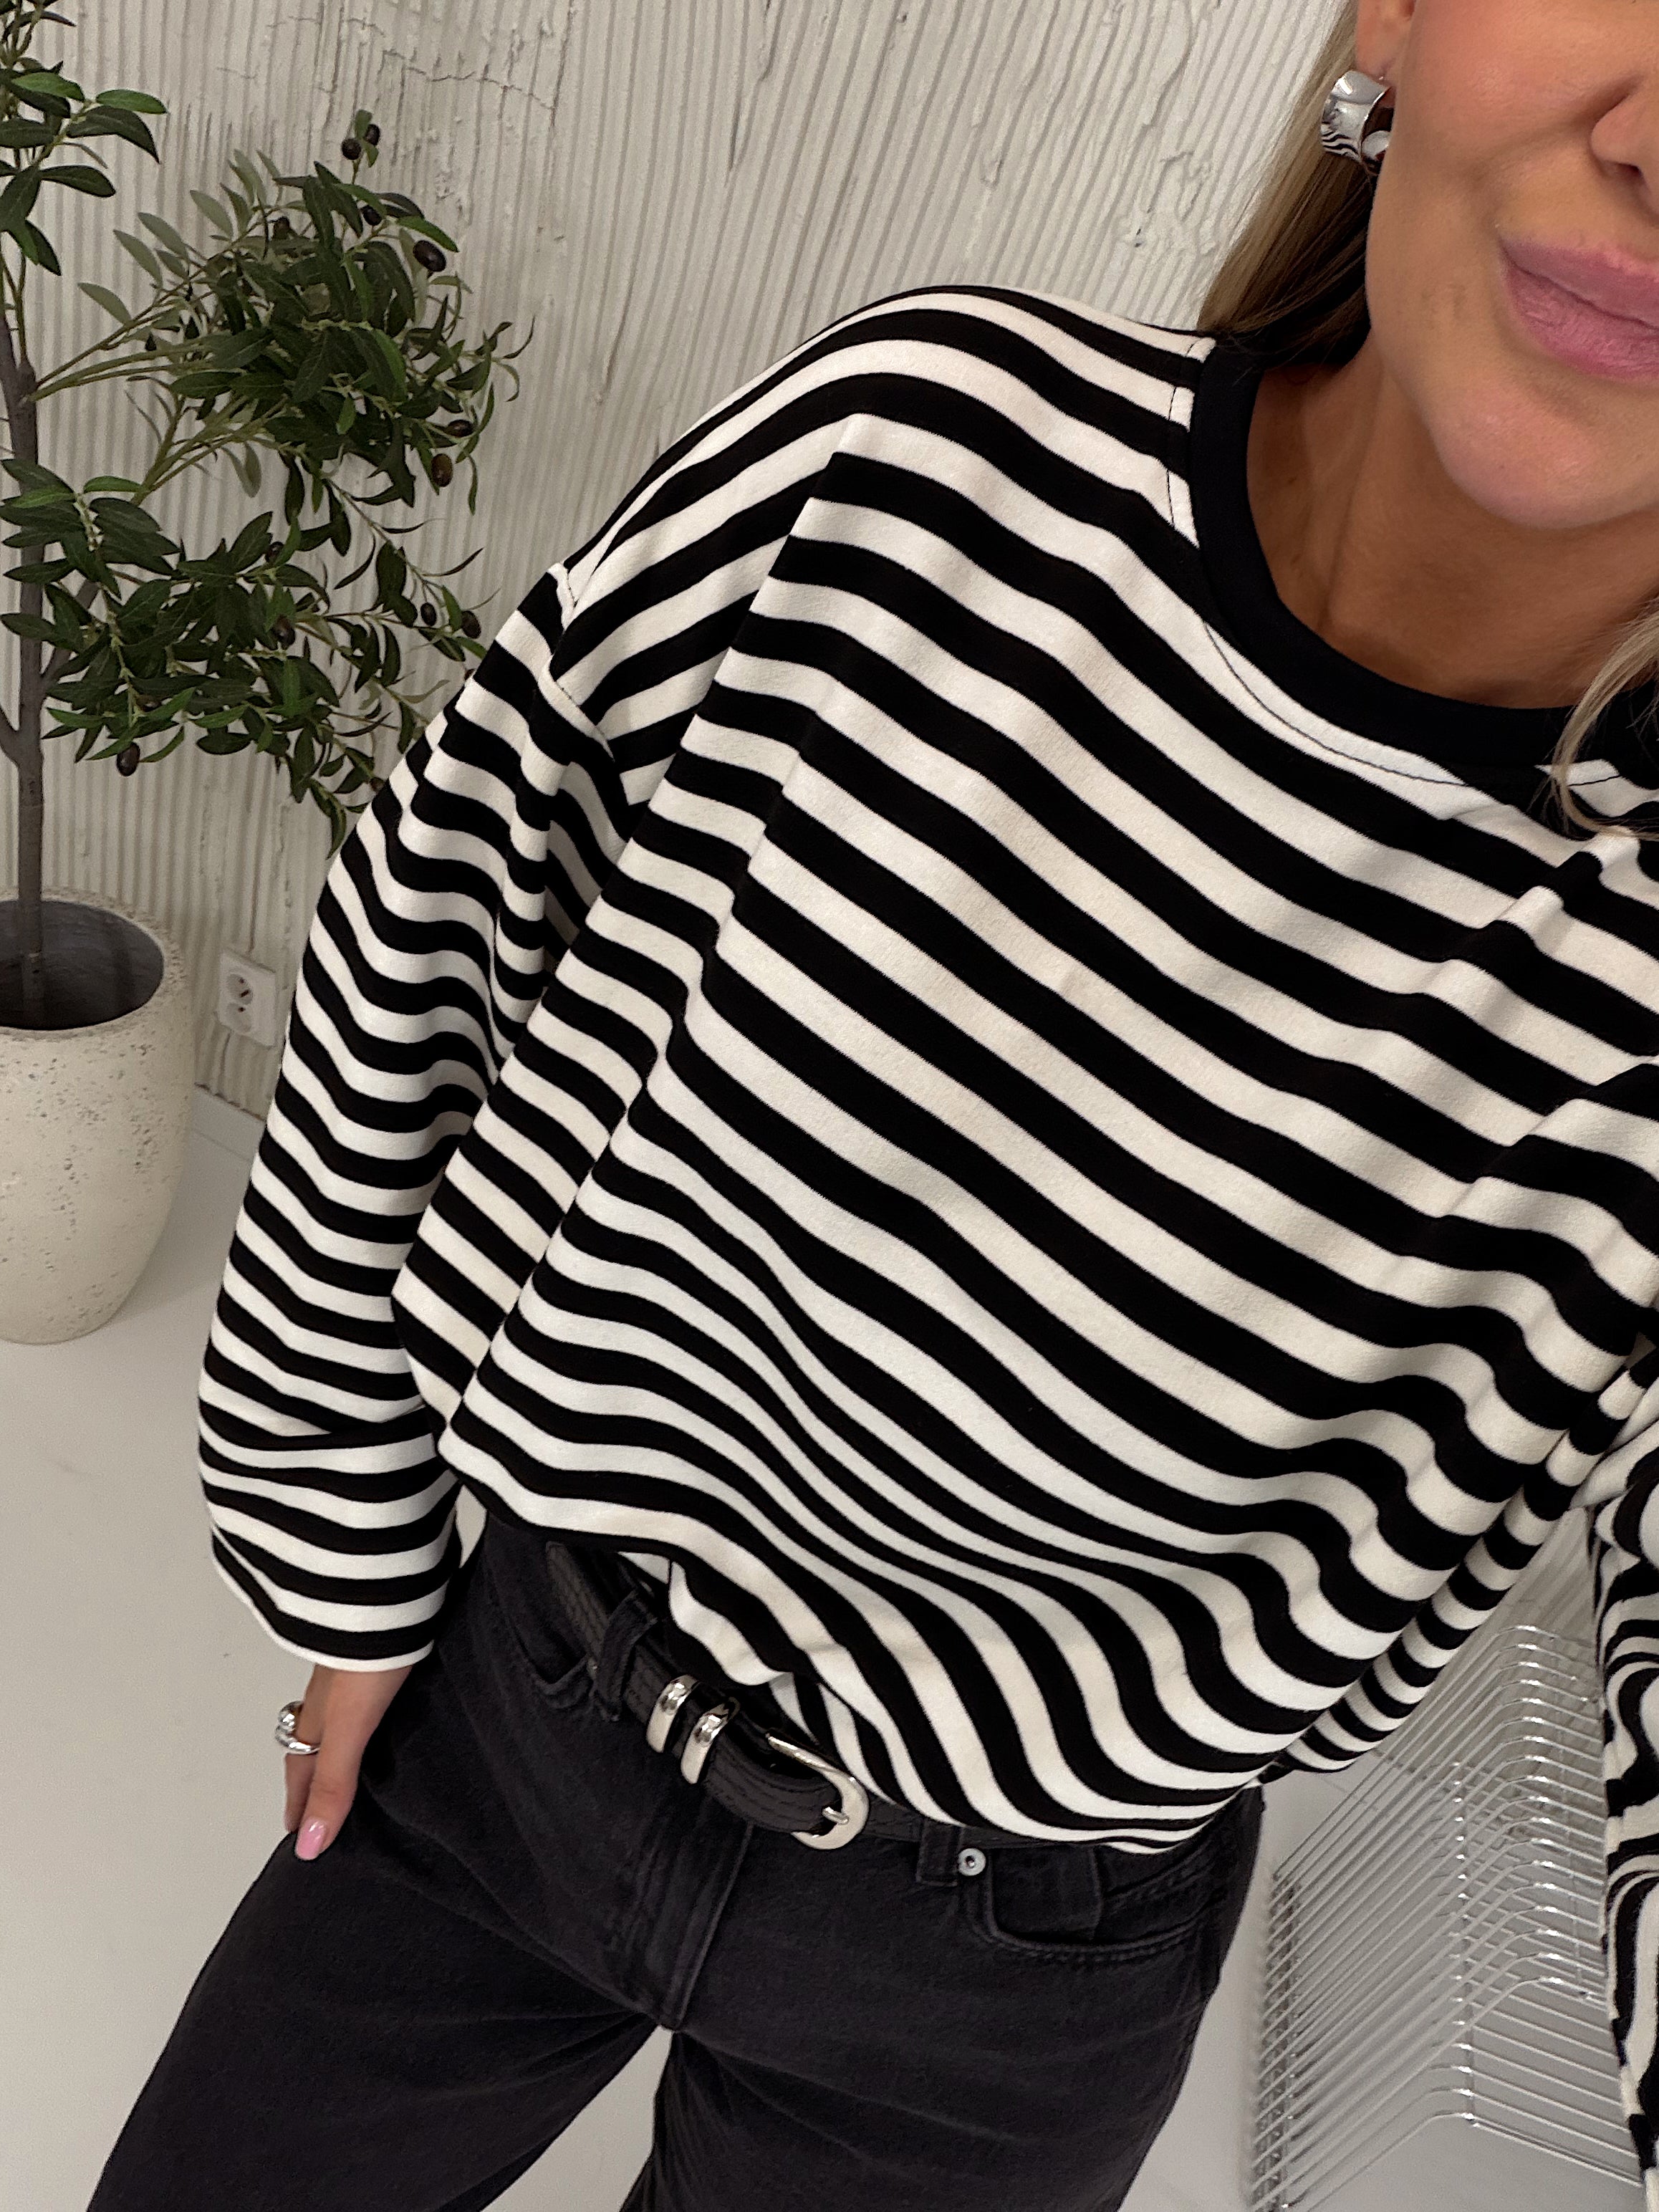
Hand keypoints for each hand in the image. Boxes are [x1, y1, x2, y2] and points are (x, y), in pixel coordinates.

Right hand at [282, 1661, 414, 1859]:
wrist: (392, 1594)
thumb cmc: (370, 1656)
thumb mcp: (349, 1728)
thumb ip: (333, 1780)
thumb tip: (311, 1842)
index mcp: (320, 1718)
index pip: (303, 1770)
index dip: (301, 1803)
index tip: (296, 1832)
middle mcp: (331, 1696)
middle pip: (314, 1743)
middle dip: (313, 1775)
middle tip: (315, 1802)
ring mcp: (353, 1671)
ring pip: (336, 1716)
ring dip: (336, 1741)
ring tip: (348, 1761)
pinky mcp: (382, 1651)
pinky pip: (364, 1691)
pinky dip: (365, 1710)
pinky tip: (386, 1709)